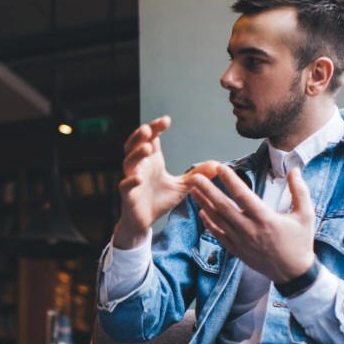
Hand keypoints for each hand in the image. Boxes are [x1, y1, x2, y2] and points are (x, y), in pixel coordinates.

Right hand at [114, 115, 220, 248]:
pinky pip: (126, 186)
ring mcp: (132, 180)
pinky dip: (131, 182)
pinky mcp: (128, 196)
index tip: (166, 120)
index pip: (150, 139)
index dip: (155, 128)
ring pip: (129, 163)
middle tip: (149, 129)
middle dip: (140, 136)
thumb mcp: (181, 187)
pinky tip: (139, 178)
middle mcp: (140, 167)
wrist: (144, 222)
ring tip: (147, 147)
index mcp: (151, 161)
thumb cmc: (158, 200)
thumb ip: (196, 175)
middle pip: (134, 146)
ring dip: (136, 155)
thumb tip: (217, 165)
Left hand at [188, 165, 315, 282]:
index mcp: (266, 219)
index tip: (220, 168)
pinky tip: (202, 212)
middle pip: (223, 207)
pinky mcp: (237, 251)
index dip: (230, 181)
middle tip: (196, 177)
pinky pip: (219, 235)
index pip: (243, 196)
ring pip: (217, 220)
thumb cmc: (300, 242)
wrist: (293, 273)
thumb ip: (300, 191)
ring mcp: (241, 241)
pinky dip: (209, 223)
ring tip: (193, 190)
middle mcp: (249, 230)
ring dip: (204, 204)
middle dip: (208, 190)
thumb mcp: (306, 215)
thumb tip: (294, 169)